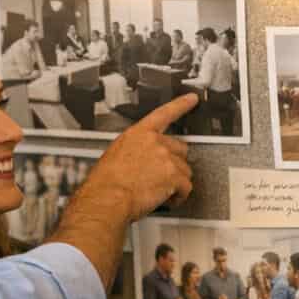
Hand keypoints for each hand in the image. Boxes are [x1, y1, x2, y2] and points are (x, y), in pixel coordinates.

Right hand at [86, 94, 195, 218]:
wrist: (107, 197)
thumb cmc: (106, 182)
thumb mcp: (115, 154)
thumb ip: (136, 150)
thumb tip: (142, 159)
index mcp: (138, 133)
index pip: (164, 113)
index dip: (181, 105)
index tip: (192, 99)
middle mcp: (155, 142)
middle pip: (180, 149)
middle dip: (174, 163)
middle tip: (162, 177)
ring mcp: (166, 157)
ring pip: (184, 170)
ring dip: (175, 182)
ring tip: (159, 192)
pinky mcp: (174, 176)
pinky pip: (186, 187)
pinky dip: (178, 197)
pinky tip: (167, 200)